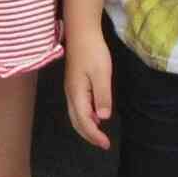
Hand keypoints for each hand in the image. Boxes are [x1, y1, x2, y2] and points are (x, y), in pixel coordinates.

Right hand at [63, 29, 114, 149]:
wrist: (81, 33)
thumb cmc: (93, 51)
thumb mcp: (102, 74)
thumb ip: (102, 96)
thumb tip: (102, 118)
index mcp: (77, 93)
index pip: (84, 121)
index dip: (94, 135)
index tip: (106, 144)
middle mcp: (71, 94)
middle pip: (76, 122)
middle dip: (89, 135)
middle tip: (103, 143)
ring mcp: (70, 89)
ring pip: (75, 115)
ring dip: (86, 127)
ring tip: (99, 134)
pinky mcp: (73, 84)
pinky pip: (77, 107)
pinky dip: (85, 116)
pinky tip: (95, 115)